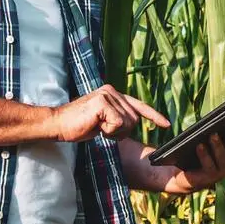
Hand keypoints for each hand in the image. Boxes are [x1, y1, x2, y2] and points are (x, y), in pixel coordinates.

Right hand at [52, 85, 170, 141]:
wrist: (57, 124)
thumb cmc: (78, 125)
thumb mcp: (102, 120)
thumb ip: (116, 117)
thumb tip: (131, 123)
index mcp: (113, 94)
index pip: (139, 105)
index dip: (154, 116)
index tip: (166, 124)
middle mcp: (112, 91)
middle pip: (134, 119)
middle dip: (121, 131)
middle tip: (102, 129)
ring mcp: (108, 95)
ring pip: (128, 123)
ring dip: (114, 132)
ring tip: (97, 126)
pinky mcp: (103, 102)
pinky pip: (118, 124)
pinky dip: (108, 131)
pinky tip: (95, 126)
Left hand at [160, 110, 224, 194]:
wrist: (186, 177)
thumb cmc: (201, 151)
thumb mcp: (212, 137)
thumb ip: (221, 126)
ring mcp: (222, 171)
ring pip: (223, 156)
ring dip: (218, 145)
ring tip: (212, 134)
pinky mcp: (208, 177)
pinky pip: (207, 165)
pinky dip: (204, 155)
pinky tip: (199, 145)